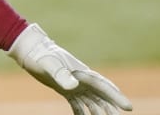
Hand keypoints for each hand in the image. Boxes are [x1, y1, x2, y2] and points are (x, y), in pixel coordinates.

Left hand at [8, 23, 132, 113]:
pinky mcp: (66, 89)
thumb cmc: (41, 55)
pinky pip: (78, 105)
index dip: (117, 97)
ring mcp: (75, 85)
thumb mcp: (50, 64)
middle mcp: (82, 80)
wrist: (30, 51)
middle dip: (111, 110)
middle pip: (102, 98)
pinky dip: (82, 114)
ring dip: (99, 114)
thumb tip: (73, 86)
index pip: (104, 87)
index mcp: (83, 74)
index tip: (128, 107)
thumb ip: (61, 74)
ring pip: (92, 103)